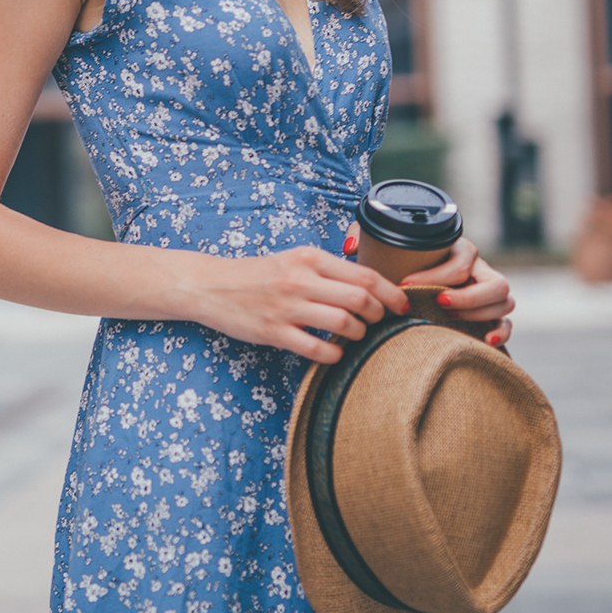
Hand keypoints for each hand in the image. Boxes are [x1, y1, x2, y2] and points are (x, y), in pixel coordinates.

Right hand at [180, 246, 409, 364]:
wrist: (210, 285)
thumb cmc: (257, 274)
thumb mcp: (293, 260)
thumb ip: (327, 270)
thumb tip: (369, 286)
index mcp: (308, 258)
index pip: (364, 275)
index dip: (390, 293)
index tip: (401, 304)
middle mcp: (299, 280)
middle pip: (360, 299)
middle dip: (378, 314)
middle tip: (378, 321)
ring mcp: (286, 307)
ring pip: (343, 323)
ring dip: (359, 334)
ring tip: (355, 335)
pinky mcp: (273, 332)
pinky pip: (318, 348)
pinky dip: (335, 354)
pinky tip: (334, 352)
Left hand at [405, 237, 515, 346]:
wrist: (413, 280)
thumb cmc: (408, 266)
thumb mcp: (408, 259)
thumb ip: (407, 265)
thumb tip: (395, 283)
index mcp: (464, 252)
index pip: (462, 265)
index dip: (435, 277)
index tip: (407, 285)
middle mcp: (483, 271)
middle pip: (496, 285)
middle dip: (467, 297)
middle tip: (439, 302)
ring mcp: (491, 294)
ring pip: (505, 303)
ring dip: (478, 314)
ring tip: (448, 317)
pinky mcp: (493, 315)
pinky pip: (507, 324)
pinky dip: (501, 333)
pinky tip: (487, 341)